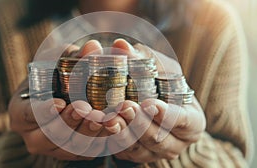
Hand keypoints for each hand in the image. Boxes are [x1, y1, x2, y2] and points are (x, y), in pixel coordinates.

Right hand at [9, 40, 108, 159]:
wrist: (59, 96)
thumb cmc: (52, 78)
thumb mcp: (57, 62)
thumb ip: (72, 56)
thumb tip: (92, 47)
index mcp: (20, 112)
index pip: (27, 114)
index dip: (42, 111)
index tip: (59, 103)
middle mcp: (33, 135)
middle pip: (50, 135)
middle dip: (70, 123)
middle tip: (86, 109)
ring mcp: (51, 148)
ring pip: (70, 147)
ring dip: (88, 134)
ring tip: (103, 119)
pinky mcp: (70, 153)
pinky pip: (84, 153)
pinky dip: (99, 142)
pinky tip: (111, 128)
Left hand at [103, 39, 205, 162]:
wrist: (154, 101)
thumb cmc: (162, 83)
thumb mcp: (157, 67)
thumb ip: (141, 58)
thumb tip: (120, 45)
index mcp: (191, 122)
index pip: (184, 121)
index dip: (168, 115)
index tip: (150, 103)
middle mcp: (176, 141)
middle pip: (158, 138)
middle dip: (139, 123)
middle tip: (124, 106)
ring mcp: (155, 152)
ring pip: (138, 148)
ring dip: (122, 133)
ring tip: (108, 117)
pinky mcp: (136, 155)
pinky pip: (123, 152)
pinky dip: (112, 140)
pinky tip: (100, 126)